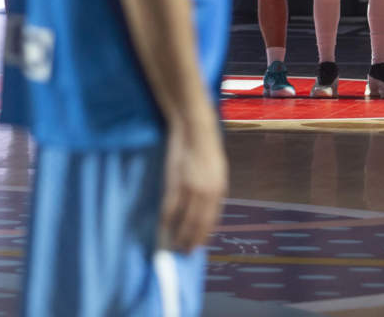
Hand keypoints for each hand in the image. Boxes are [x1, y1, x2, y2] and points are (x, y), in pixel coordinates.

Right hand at [159, 118, 226, 251]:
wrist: (195, 130)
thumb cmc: (207, 148)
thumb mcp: (218, 171)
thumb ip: (215, 190)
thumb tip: (209, 209)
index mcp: (219, 190)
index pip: (212, 220)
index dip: (204, 234)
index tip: (199, 245)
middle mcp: (207, 193)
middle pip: (198, 224)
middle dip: (191, 240)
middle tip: (185, 252)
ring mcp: (190, 190)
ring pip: (183, 221)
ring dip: (178, 236)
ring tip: (174, 247)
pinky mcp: (175, 184)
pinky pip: (169, 210)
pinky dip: (166, 223)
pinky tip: (163, 230)